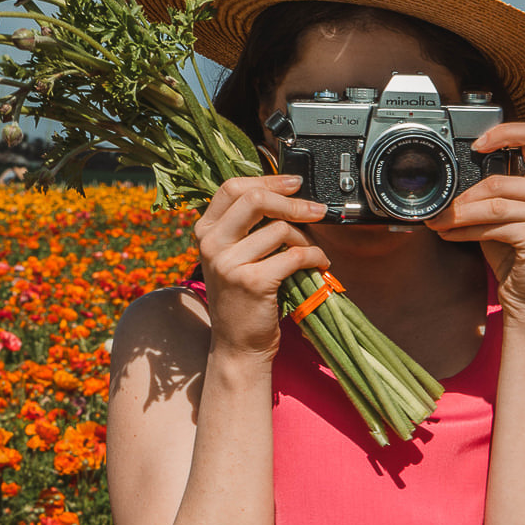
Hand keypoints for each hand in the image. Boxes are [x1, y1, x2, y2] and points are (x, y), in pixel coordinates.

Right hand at [193, 175, 329, 363]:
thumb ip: (245, 227)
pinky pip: (295, 256)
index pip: (232, 188)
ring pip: (281, 229)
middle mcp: (211, 244)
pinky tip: (319, 265)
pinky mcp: (253, 282)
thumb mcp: (232, 257)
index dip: (268, 179)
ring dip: (307, 239)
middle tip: (317, 211)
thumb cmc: (242, 299)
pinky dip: (315, 258)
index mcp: (205, 231)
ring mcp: (229, 263)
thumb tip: (284, 193)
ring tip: (312, 253)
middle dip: (293, 202)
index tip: (294, 182)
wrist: (238, 345)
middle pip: (256, 199)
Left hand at [427, 122, 524, 320]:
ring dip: (459, 214)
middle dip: (463, 196)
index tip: (476, 145)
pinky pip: (494, 226)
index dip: (504, 132)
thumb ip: (492, 192)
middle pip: (499, 180)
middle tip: (440, 207)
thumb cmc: (514, 254)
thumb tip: (453, 180)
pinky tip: (450, 235)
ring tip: (439, 221)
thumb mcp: (503, 215)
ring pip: (493, 205)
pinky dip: (466, 231)